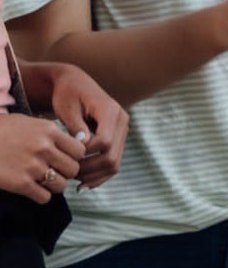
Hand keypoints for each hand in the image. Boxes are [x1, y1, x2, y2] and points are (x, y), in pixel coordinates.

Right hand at [0, 112, 83, 202]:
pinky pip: (44, 197)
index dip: (74, 157)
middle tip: (55, 172)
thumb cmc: (0, 131)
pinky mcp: (20, 183)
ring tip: (44, 182)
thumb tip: (74, 141)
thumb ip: (50, 132)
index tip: (66, 159)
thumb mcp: (27, 122)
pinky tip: (33, 190)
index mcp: (48, 131)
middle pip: (73, 169)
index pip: (79, 150)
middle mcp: (44, 148)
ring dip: (54, 186)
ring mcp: (32, 167)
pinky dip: (41, 196)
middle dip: (66, 173)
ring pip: (61, 185)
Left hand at [39, 63, 127, 188]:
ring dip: (95, 176)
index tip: (66, 155)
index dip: (84, 154)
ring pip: (115, 163)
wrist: (75, 83)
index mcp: (111, 111)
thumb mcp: (67, 108)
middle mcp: (122, 121)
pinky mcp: (118, 138)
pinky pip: (114, 162)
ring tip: (74, 180)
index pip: (104, 141)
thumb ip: (76, 127)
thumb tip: (83, 146)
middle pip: (112, 156)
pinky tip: (84, 183)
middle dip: (89, 169)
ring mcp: (122, 130)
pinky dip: (100, 175)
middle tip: (67, 174)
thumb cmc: (67, 94)